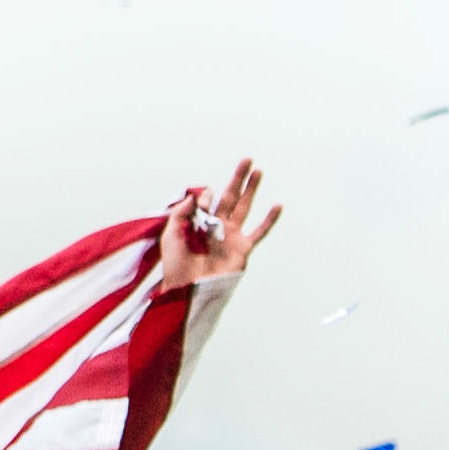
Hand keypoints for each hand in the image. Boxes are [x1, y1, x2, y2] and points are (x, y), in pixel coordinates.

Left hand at [157, 157, 280, 293]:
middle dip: (238, 178)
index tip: (202, 202)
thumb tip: (198, 194)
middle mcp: (217, 227)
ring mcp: (231, 236)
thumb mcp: (172, 234)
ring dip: (251, 189)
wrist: (187, 289)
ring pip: (244, 207)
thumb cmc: (176, 266)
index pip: (208, 199)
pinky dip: (269, 219)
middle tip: (246, 160)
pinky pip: (259, 232)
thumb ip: (182, 212)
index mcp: (199, 222)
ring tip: (258, 171)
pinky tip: (277, 205)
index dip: (206, 196)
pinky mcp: (242, 249)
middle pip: (230, 196)